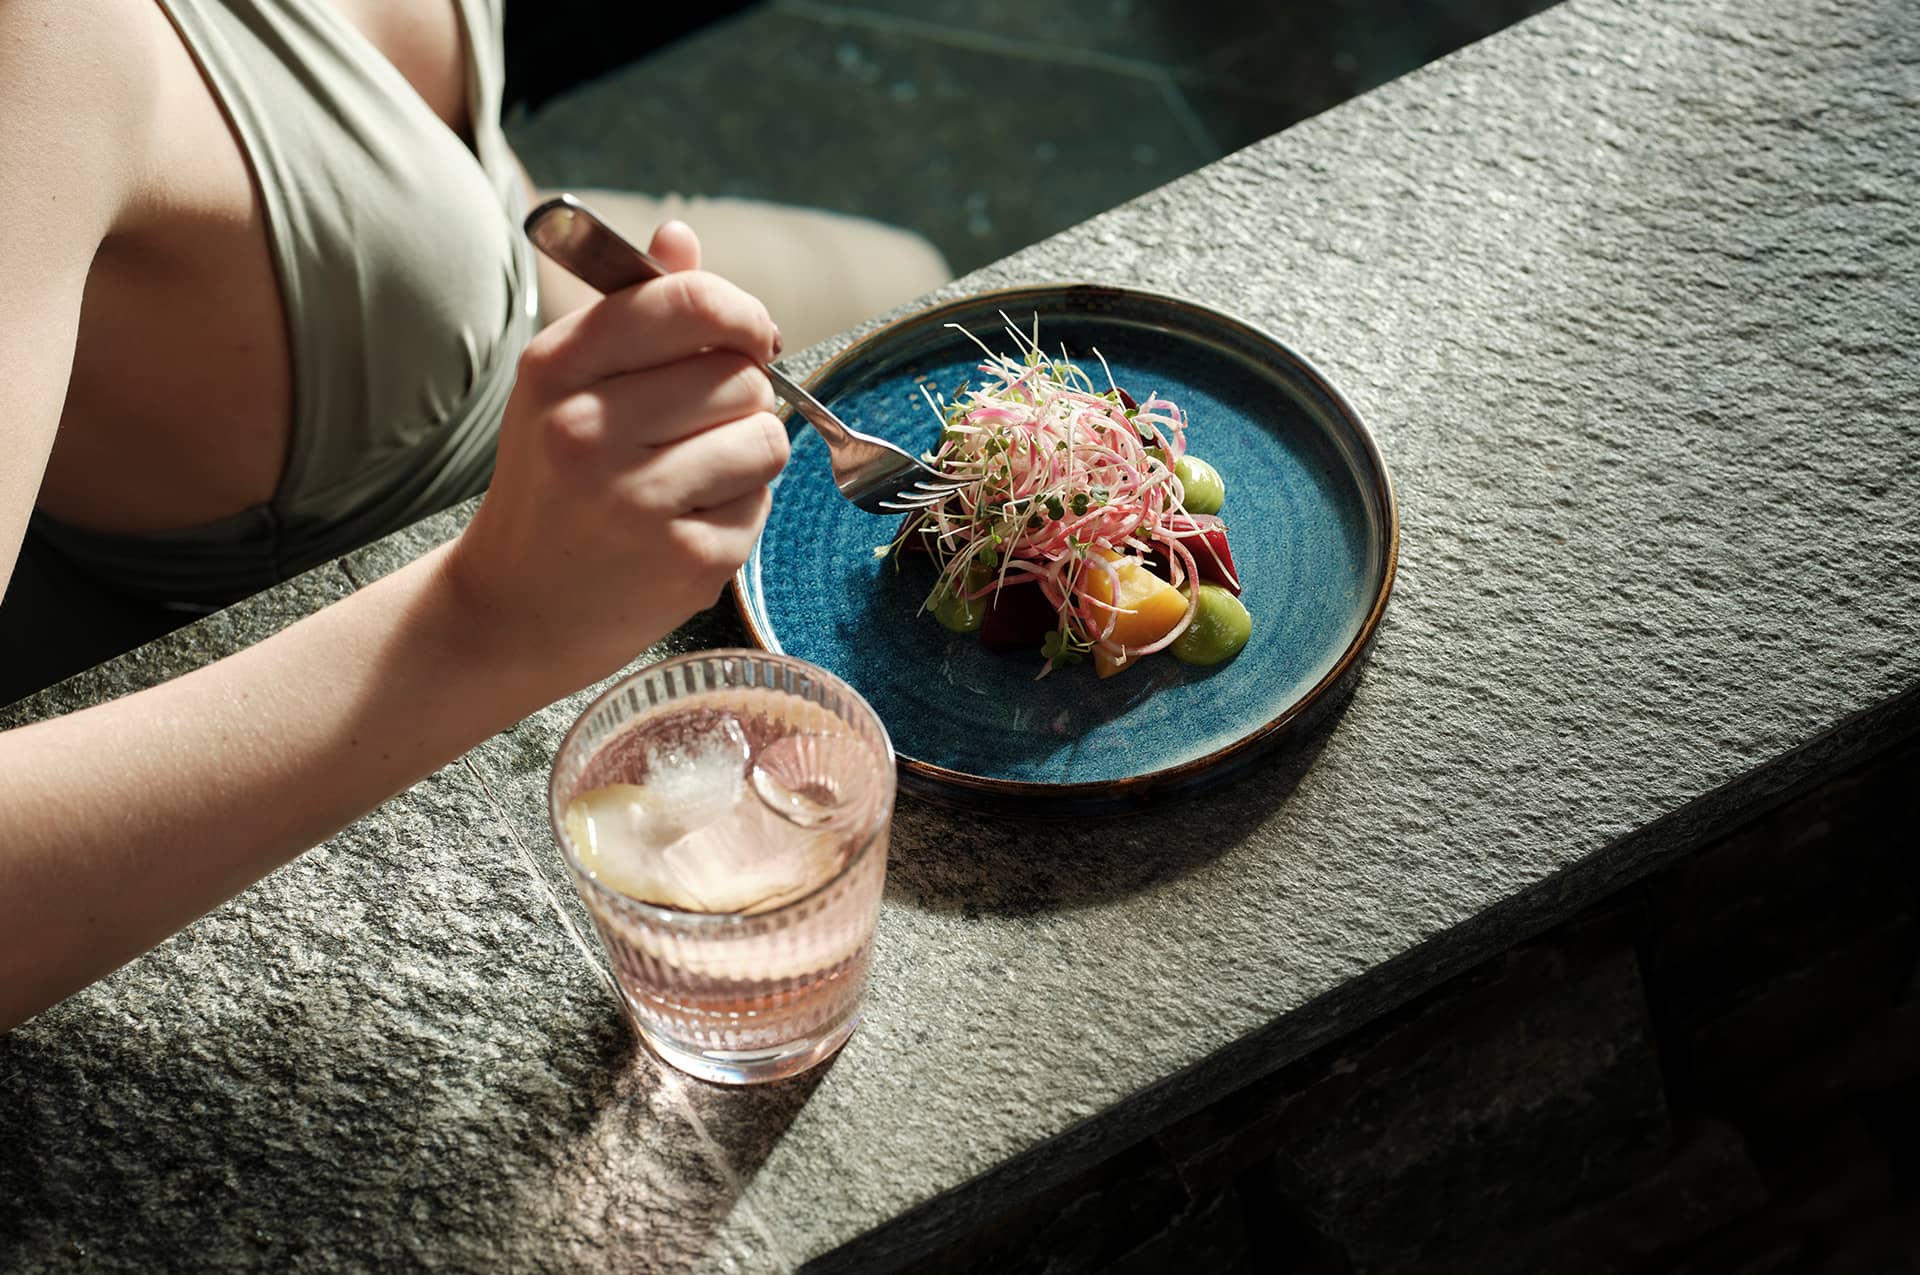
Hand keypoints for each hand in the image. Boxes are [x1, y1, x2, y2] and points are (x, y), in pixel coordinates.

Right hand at [447, 222, 787, 693]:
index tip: (750, 336)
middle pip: (741, 374)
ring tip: (690, 479)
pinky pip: (762, 502)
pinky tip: (685, 525)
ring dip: (747, 454)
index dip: (741, 313)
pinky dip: (740, 510)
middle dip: (741, 397)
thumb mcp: (567, 387)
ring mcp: (636, 500)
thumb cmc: (553, 484)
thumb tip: (680, 237)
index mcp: (557, 367)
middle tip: (696, 431)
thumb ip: (634, 311)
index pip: (687, 302)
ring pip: (765, 438)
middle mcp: (587, 430)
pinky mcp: (685, 560)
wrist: (515, 610)